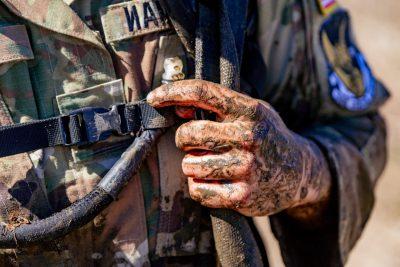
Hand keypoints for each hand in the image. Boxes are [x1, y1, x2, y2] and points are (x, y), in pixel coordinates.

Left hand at [147, 80, 330, 216]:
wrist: (298, 173)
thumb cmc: (266, 138)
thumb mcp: (252, 113)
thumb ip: (218, 108)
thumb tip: (178, 108)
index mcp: (250, 111)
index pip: (203, 92)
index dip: (172, 92)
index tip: (154, 98)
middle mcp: (249, 137)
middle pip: (189, 133)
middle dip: (184, 138)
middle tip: (196, 142)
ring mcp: (246, 168)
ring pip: (189, 165)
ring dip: (192, 164)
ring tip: (210, 162)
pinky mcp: (242, 196)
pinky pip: (197, 190)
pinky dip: (198, 186)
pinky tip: (214, 181)